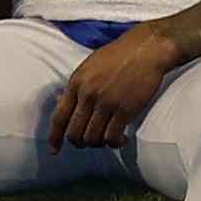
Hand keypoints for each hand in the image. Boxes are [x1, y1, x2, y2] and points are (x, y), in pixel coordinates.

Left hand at [48, 25, 182, 146]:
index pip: (59, 117)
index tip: (54, 150)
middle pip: (75, 133)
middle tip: (88, 142)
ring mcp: (106, 103)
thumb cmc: (119, 55)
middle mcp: (88, 94)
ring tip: (107, 138)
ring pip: (93, 138)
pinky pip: (112, 137)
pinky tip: (121, 139)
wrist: (146, 49)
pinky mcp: (125, 109)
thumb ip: (77, 86)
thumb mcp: (89, 66)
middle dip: (80, 143)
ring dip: (99, 143)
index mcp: (76, 83)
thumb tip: (63, 104)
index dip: (54, 138)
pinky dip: (115, 143)